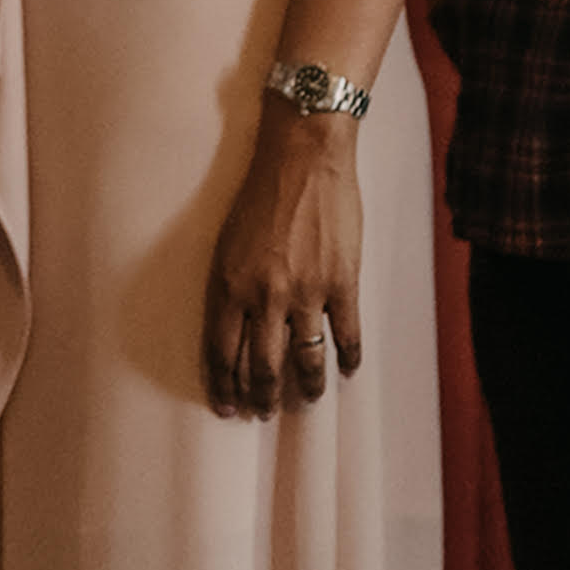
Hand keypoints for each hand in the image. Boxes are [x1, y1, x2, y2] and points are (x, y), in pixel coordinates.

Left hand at [201, 111, 366, 418]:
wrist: (303, 157)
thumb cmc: (260, 194)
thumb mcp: (227, 243)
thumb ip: (230, 287)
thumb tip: (233, 328)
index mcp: (230, 285)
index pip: (222, 353)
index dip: (224, 387)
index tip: (226, 408)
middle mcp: (265, 297)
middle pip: (262, 367)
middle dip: (261, 397)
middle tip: (263, 412)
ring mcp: (307, 293)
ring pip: (305, 360)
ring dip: (305, 387)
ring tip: (307, 398)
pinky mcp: (342, 283)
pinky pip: (345, 335)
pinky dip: (347, 359)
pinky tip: (347, 370)